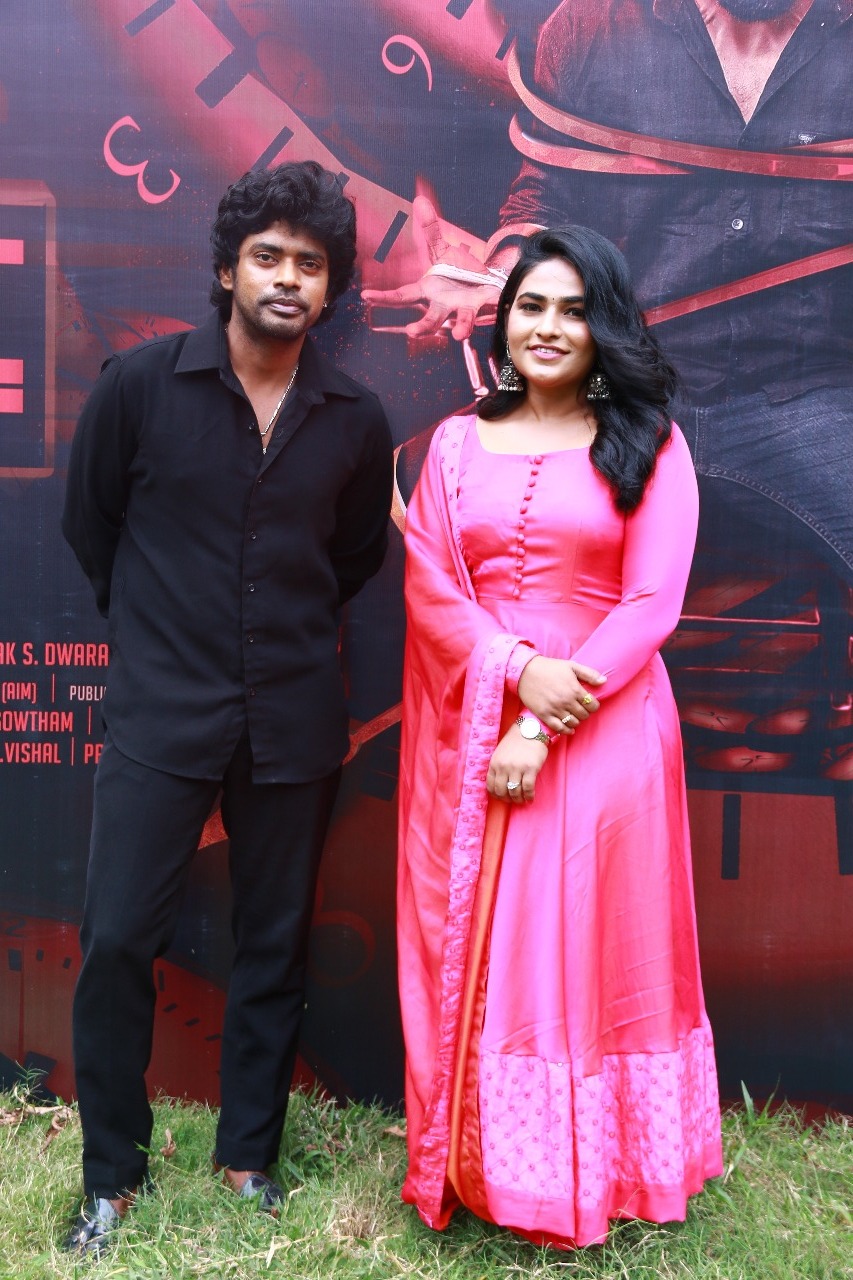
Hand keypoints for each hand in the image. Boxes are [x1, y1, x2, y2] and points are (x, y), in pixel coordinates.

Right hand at [361, 195, 499, 340]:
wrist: (482, 282)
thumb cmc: (457, 271)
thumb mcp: (441, 249)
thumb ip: (430, 229)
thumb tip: (419, 201)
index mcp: (429, 290)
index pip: (403, 296)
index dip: (384, 297)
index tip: (366, 296)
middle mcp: (444, 303)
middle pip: (431, 318)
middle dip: (422, 326)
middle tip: (411, 332)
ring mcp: (463, 306)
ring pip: (461, 320)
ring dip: (461, 327)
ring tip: (460, 335)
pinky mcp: (483, 304)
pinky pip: (489, 306)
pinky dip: (494, 305)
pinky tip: (497, 305)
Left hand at [487, 724, 547, 803]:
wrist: (531, 730)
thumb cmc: (516, 742)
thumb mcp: (500, 753)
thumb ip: (498, 767)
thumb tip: (500, 784)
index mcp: (494, 763)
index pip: (490, 786)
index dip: (496, 795)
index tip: (502, 797)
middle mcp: (504, 767)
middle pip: (502, 791)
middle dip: (507, 799)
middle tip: (513, 800)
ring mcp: (517, 769)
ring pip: (515, 792)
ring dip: (519, 799)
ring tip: (522, 800)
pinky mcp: (530, 769)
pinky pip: (528, 788)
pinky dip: (529, 796)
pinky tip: (531, 798)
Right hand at [517, 656, 605, 736]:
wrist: (525, 671)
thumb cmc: (550, 667)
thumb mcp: (571, 666)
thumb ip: (589, 674)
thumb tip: (604, 681)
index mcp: (575, 689)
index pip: (593, 705)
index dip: (593, 705)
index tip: (589, 703)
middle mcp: (566, 701)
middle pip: (584, 715)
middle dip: (585, 713)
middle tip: (580, 708)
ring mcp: (555, 709)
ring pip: (573, 723)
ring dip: (576, 721)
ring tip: (573, 715)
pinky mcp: (544, 715)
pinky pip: (559, 728)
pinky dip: (566, 730)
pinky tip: (568, 728)